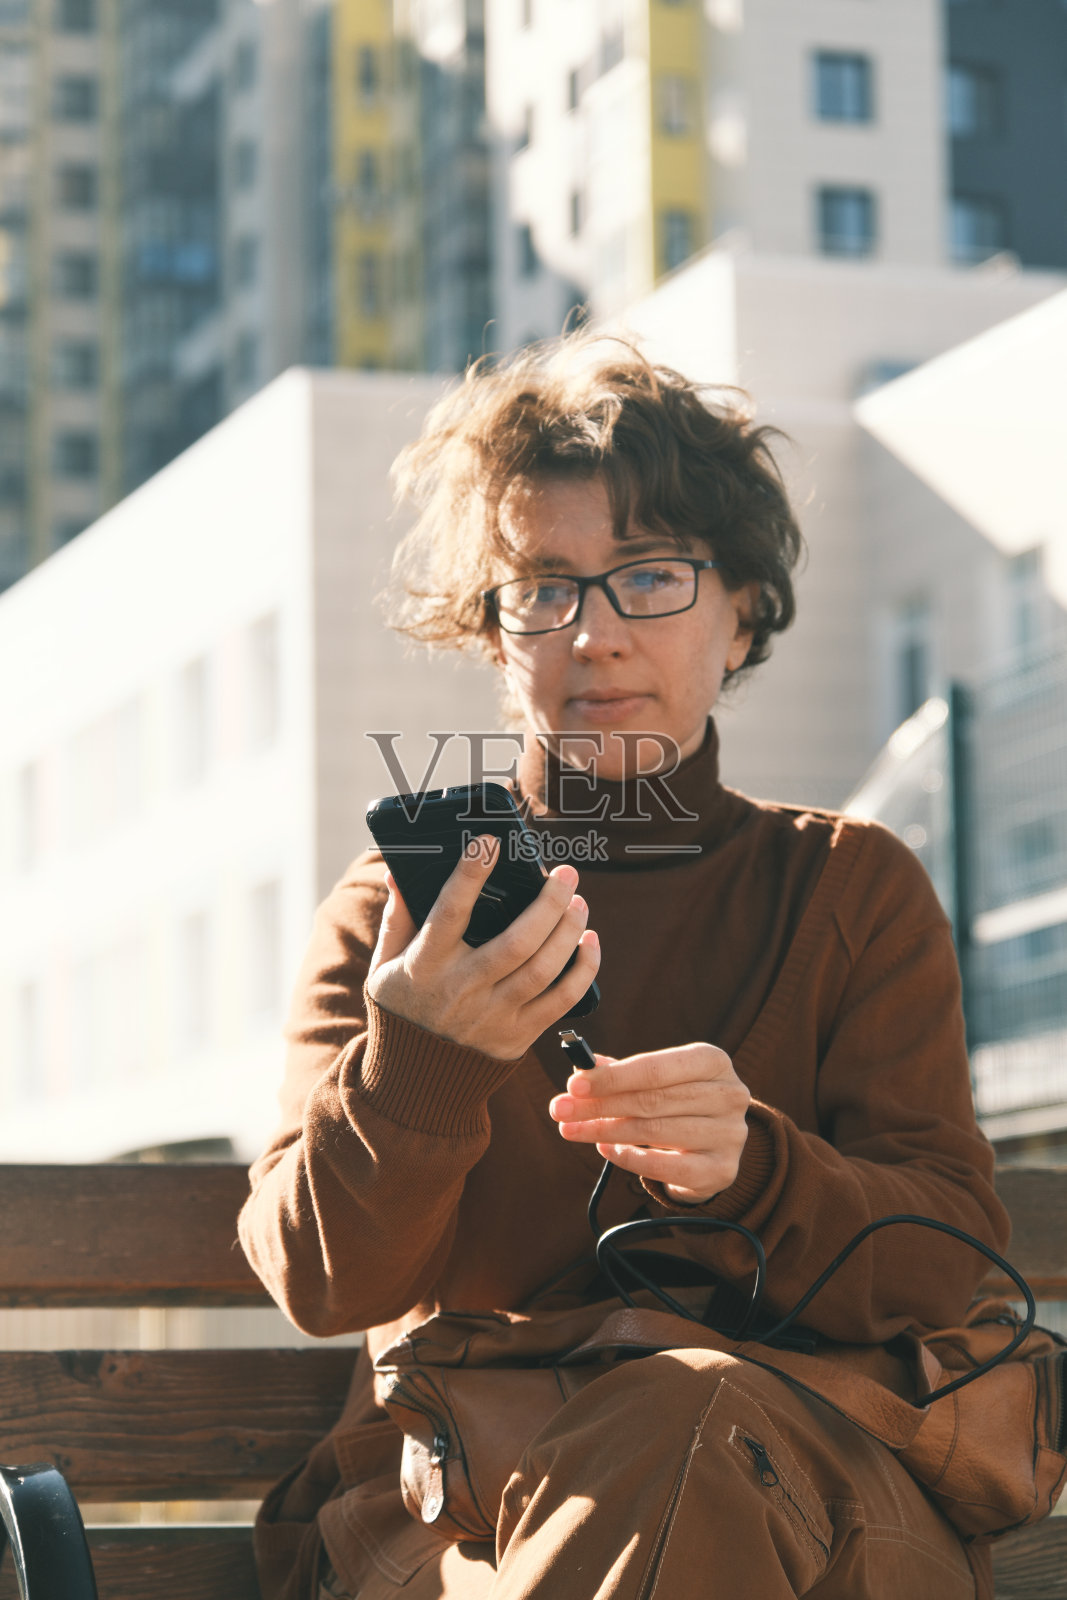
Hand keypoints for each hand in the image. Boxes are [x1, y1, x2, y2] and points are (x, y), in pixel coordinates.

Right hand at [367, 835, 600, 1060]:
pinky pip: (562, 1000)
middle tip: (566, 874)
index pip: (450, 912)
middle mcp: (463, 990)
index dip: (470, 875)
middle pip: (517, 942)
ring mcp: (494, 1016)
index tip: (490, 843)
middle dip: (548, 902)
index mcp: (426, 964)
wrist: (414, 1081)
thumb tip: (398, 873)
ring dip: (569, 930)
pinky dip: (584, 969)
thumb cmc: (402, 1008)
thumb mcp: (386, 965)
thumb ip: (397, 918)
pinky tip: (590, 942)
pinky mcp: (519, 1035)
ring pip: (544, 968)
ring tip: (579, 903)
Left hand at [548, 1043, 750, 1203]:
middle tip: (560, 1110)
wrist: (716, 1146)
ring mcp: (730, 1134)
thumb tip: (582, 1070)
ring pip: (654, 1132)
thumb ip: (620, 1073)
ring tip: (573, 1130)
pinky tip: (605, 1149)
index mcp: (713, 1061)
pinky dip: (629, 1158)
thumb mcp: (656, 1079)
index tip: (573, 1085)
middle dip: (599, 1106)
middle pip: (651, 1101)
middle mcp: (729, 1095)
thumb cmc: (679, 1102)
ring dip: (606, 1131)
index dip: (611, 1077)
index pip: (655, 1068)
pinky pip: (664, 1166)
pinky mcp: (722, 1170)